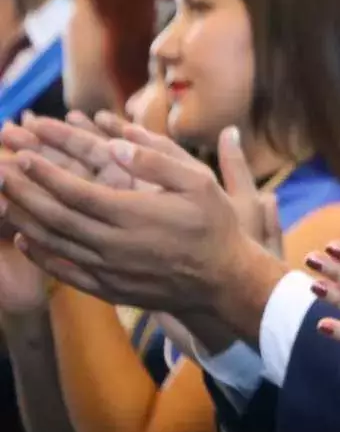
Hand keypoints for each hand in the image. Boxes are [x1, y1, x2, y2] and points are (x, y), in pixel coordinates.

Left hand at [0, 126, 283, 327]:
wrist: (225, 282)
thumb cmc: (215, 227)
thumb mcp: (200, 183)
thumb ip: (157, 161)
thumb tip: (116, 142)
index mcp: (133, 214)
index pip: (74, 191)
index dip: (44, 173)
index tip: (23, 155)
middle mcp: (114, 244)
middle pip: (54, 216)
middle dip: (22, 192)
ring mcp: (109, 269)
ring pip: (54, 243)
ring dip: (23, 219)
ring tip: (1, 199)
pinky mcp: (110, 288)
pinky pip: (65, 272)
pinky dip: (40, 256)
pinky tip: (24, 239)